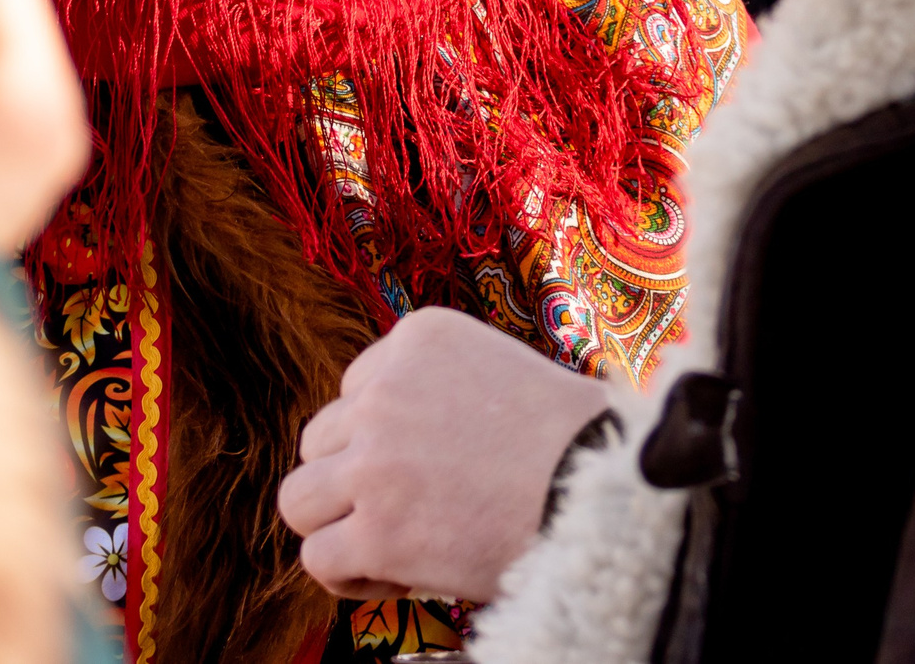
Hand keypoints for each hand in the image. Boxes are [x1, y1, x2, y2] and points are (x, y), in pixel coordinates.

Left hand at [276, 306, 619, 602]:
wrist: (613, 493)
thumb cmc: (575, 445)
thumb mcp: (498, 372)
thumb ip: (435, 388)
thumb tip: (389, 437)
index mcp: (418, 338)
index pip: (358, 389)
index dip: (385, 439)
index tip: (428, 470)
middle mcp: (383, 391)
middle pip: (322, 440)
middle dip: (356, 479)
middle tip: (409, 512)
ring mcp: (374, 460)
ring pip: (301, 498)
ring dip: (338, 523)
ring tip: (390, 545)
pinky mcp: (378, 530)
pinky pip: (318, 556)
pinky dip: (347, 574)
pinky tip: (392, 577)